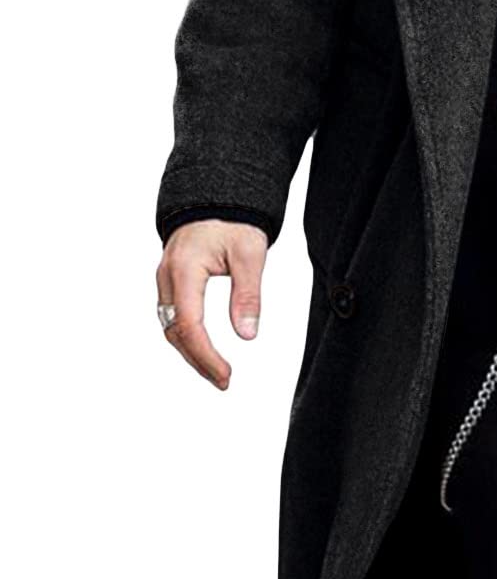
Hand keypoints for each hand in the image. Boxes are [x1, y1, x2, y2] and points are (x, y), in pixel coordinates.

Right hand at [156, 219, 267, 388]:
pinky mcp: (170, 282)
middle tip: (224, 380)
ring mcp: (165, 279)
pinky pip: (171, 316)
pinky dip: (186, 337)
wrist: (215, 198)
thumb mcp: (249, 254)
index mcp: (184, 270)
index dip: (206, 355)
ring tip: (216, 372)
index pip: (189, 325)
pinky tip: (203, 349)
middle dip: (198, 360)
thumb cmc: (233, 220)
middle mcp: (167, 277)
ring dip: (190, 352)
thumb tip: (247, 334)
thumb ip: (248, 294)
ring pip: (170, 327)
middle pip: (175, 332)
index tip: (226, 375)